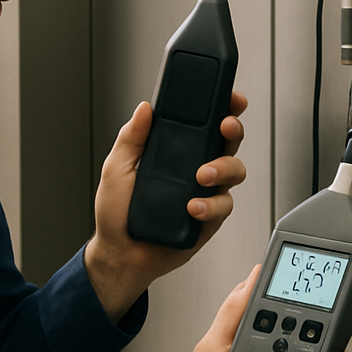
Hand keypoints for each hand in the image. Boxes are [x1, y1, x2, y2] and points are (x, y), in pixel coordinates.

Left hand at [84, 93, 247, 321]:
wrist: (121, 255)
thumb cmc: (117, 214)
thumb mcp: (117, 169)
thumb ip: (131, 138)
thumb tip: (144, 108)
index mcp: (175, 151)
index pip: (203, 121)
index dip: (222, 106)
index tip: (229, 96)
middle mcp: (194, 167)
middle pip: (227, 141)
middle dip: (233, 129)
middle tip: (224, 127)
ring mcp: (205, 192)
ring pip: (235, 171)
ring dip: (223, 168)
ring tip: (201, 176)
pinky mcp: (211, 217)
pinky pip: (225, 205)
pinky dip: (210, 205)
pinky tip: (191, 208)